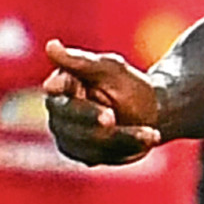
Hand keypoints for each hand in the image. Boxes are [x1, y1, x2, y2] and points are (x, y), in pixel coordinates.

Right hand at [44, 40, 164, 164]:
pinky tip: (150, 138)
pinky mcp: (86, 156)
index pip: (57, 93)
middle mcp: (59, 114)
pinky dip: (129, 147)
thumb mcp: (110, 68)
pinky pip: (105, 155)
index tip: (71, 93)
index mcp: (60, 87)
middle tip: (112, 117)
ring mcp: (70, 138)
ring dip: (123, 136)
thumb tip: (51, 47)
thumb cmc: (126, 83)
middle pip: (71, 121)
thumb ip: (82, 62)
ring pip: (91, 142)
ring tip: (152, 133)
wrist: (151, 110)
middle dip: (93, 119)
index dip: (68, 95)